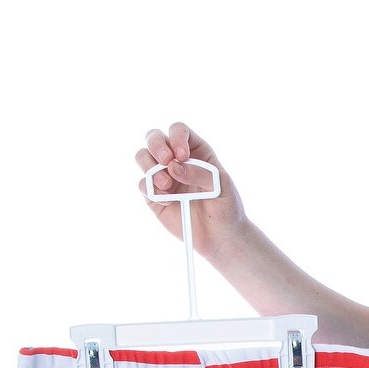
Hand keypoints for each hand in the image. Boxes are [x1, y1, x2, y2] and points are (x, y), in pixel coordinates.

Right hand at [135, 123, 245, 254]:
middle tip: (166, 161)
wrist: (220, 236)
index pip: (179, 130)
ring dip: (151, 167)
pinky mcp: (154, 195)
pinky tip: (167, 200)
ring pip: (143, 156)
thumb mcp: (222, 186)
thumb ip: (200, 172)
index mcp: (195, 150)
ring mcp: (163, 176)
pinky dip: (150, 189)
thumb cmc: (226, 206)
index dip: (177, 137)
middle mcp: (176, 160)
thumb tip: (173, 167)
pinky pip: (143, 184)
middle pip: (154, 137)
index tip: (183, 155)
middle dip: (156, 145)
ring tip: (167, 185)